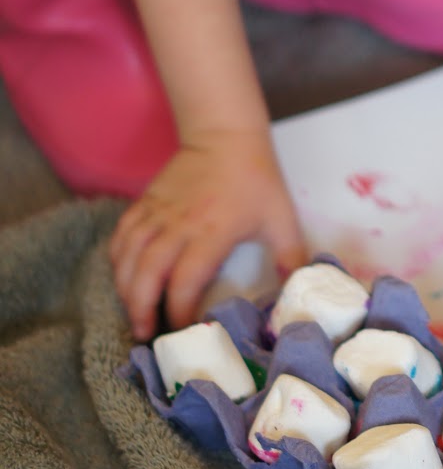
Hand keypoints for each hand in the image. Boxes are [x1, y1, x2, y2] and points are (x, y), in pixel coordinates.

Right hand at [109, 130, 305, 340]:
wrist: (225, 133)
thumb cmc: (256, 177)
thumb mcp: (282, 218)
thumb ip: (292, 256)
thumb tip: (298, 290)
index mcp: (211, 233)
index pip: (185, 281)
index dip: (179, 311)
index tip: (184, 330)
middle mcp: (178, 226)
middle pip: (145, 275)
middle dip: (140, 309)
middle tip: (144, 334)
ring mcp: (157, 213)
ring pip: (127, 257)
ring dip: (124, 289)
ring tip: (132, 313)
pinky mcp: (145, 202)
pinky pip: (122, 235)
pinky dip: (117, 259)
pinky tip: (123, 276)